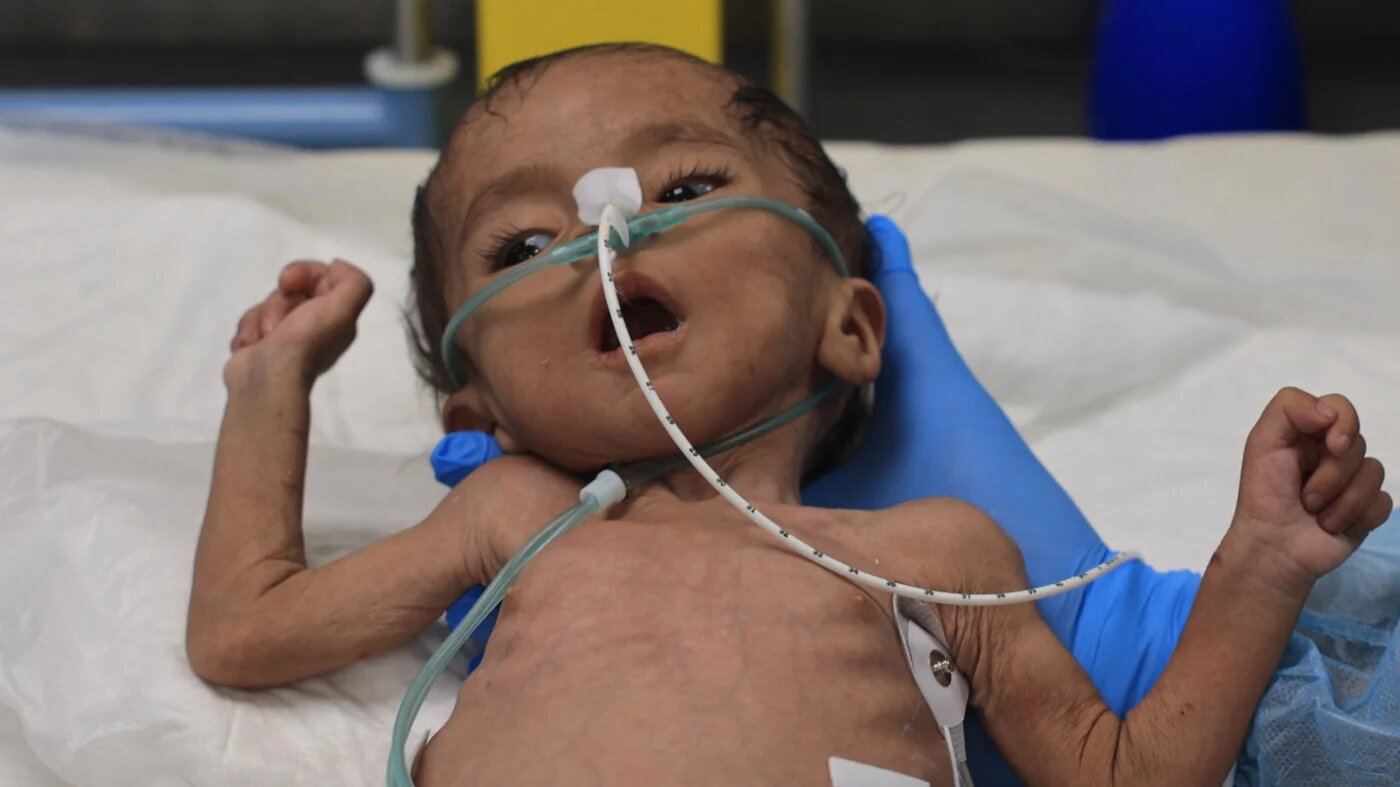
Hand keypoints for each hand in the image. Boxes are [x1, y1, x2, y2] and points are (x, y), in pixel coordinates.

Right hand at [226, 259, 373, 386]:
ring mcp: (288, 337)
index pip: (321, 276)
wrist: (266, 381)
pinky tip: (252, 347)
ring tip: (265, 339)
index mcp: (337, 317)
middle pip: (290, 290)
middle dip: (278, 302)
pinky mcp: (263, 346)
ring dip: (261, 318)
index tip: (287, 282)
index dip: (303, 272)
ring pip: (268, 305)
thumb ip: (354, 283)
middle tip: (277, 325)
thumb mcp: (343, 309)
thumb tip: (337, 266)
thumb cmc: (305, 343)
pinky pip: (251, 322)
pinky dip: (249, 332)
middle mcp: (316, 326)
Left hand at [1231, 387, 1391, 595]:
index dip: (1344, 424)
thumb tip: (1330, 411)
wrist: (1273, 548)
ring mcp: (1353, 480)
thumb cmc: (1264, 495)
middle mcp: (1333, 453)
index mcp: (1308, 433)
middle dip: (1332, 475)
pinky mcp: (1368, 508)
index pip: (1341, 408)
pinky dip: (1357, 517)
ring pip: (1374, 473)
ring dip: (1341, 501)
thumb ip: (1288, 409)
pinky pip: (1383, 502)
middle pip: (1358, 444)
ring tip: (1316, 514)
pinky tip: (1335, 526)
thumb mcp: (1262, 443)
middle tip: (1306, 497)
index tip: (1332, 447)